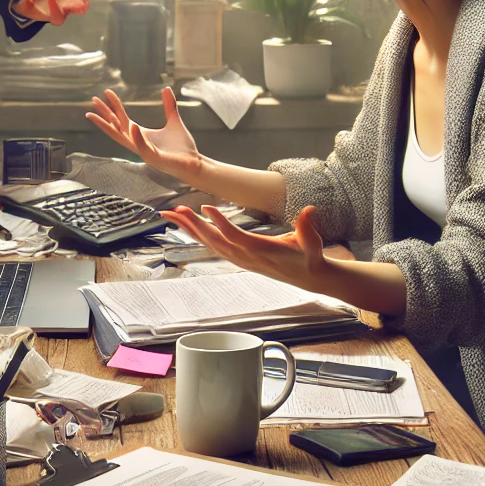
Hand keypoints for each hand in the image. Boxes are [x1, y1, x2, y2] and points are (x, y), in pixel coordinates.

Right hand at [86, 86, 201, 180]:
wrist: (194, 164)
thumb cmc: (182, 147)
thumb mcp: (174, 121)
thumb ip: (169, 106)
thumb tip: (166, 88)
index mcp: (140, 135)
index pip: (122, 119)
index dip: (114, 106)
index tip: (106, 92)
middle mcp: (138, 143)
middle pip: (116, 128)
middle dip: (104, 115)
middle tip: (93, 101)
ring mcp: (145, 152)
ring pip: (123, 138)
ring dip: (112, 127)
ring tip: (101, 114)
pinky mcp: (155, 158)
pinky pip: (143, 147)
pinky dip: (137, 137)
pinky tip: (132, 125)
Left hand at [160, 204, 331, 291]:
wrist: (309, 277)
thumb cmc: (309, 257)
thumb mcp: (312, 243)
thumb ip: (307, 228)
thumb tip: (310, 211)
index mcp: (262, 251)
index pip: (237, 237)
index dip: (221, 224)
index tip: (206, 208)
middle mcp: (246, 257)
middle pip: (215, 240)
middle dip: (194, 225)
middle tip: (175, 210)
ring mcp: (240, 259)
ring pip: (210, 243)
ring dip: (190, 229)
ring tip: (172, 214)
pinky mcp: (239, 258)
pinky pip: (214, 246)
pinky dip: (198, 235)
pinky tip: (187, 226)